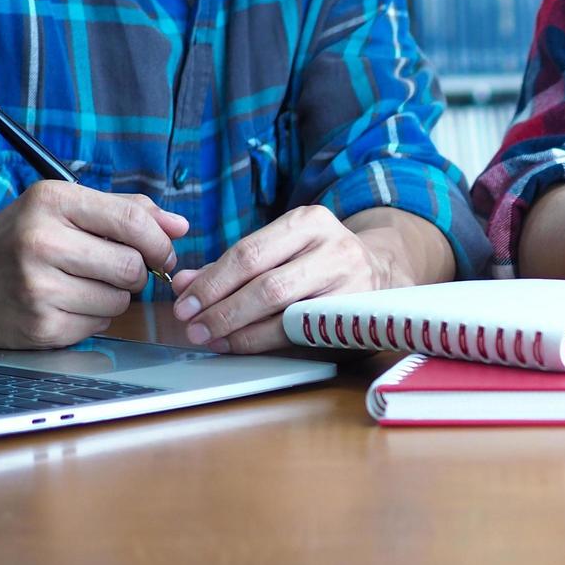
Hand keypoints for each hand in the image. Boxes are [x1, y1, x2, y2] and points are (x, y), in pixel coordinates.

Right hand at [0, 181, 185, 347]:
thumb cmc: (19, 239)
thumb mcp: (63, 207)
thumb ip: (126, 210)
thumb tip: (180, 225)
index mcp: (52, 201)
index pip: (133, 221)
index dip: (160, 241)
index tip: (163, 252)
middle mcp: (41, 241)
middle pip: (132, 266)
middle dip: (136, 272)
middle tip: (115, 269)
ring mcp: (38, 287)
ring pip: (120, 300)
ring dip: (114, 296)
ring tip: (81, 284)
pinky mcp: (40, 326)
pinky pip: (99, 325)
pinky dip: (93, 317)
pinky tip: (65, 304)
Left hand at [170, 205, 410, 353]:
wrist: (382, 271)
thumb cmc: (318, 260)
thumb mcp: (280, 249)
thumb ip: (232, 265)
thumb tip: (182, 284)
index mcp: (308, 221)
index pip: (249, 252)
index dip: (212, 281)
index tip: (184, 302)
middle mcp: (333, 247)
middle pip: (266, 283)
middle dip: (221, 308)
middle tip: (192, 326)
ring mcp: (350, 282)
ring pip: (284, 310)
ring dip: (239, 328)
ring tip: (211, 337)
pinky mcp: (354, 313)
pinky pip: (299, 332)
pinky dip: (264, 340)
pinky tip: (240, 343)